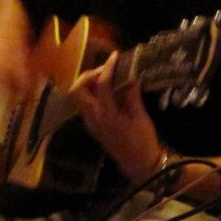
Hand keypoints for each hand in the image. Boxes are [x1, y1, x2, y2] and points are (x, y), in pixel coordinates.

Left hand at [69, 51, 162, 182]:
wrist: (138, 163)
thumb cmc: (143, 140)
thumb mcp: (140, 116)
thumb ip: (131, 95)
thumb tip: (130, 74)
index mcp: (108, 115)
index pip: (103, 85)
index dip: (108, 67)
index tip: (115, 56)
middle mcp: (94, 118)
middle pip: (77, 90)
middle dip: (88, 76)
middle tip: (105, 70)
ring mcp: (91, 122)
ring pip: (79, 97)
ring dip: (89, 84)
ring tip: (108, 79)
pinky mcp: (93, 125)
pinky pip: (86, 103)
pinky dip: (93, 93)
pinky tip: (109, 91)